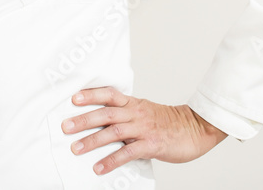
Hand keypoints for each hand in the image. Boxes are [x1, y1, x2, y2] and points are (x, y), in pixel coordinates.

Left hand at [61, 87, 227, 174]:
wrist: (197, 128)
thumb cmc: (169, 122)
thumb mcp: (146, 111)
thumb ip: (127, 114)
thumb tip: (102, 121)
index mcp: (134, 103)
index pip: (110, 95)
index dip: (91, 95)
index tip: (73, 98)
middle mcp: (137, 113)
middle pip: (106, 113)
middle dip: (84, 119)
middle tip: (66, 126)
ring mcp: (144, 129)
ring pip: (114, 132)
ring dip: (92, 141)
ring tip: (76, 148)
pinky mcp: (152, 145)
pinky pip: (128, 153)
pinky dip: (112, 160)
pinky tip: (99, 167)